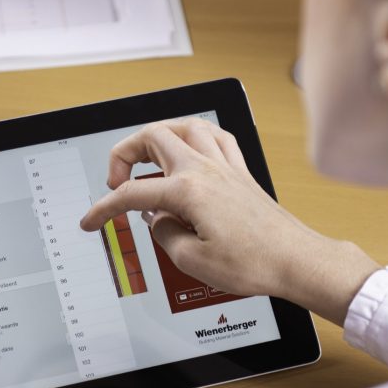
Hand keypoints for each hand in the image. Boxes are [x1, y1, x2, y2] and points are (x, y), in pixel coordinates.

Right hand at [78, 118, 379, 323]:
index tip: (91, 221)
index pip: (132, 193)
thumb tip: (158, 221)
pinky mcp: (241, 172)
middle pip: (152, 136)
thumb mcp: (193, 261)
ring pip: (185, 125)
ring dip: (159, 134)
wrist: (295, 260)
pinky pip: (215, 136)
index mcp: (188, 191)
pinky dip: (195, 135)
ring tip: (147, 156)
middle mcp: (205, 169)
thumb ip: (164, 235)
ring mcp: (225, 166)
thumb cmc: (254, 263)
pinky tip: (190, 148)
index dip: (104, 208)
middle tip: (117, 181)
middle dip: (123, 154)